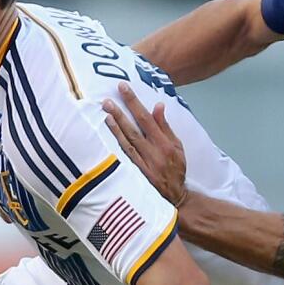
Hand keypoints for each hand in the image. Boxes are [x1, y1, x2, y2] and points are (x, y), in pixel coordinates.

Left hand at [102, 83, 188, 206]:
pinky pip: (124, 154)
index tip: (124, 89)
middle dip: (121, 111)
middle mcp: (153, 152)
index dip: (135, 103)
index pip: (147, 118)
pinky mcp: (136, 172)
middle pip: (134, 128)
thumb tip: (158, 105)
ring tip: (105, 111)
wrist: (175, 196)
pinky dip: (116, 141)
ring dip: (115, 125)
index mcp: (165, 143)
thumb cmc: (176, 168)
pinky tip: (109, 130)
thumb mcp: (177, 146)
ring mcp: (143, 163)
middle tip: (107, 99)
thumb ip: (165, 127)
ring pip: (127, 140)